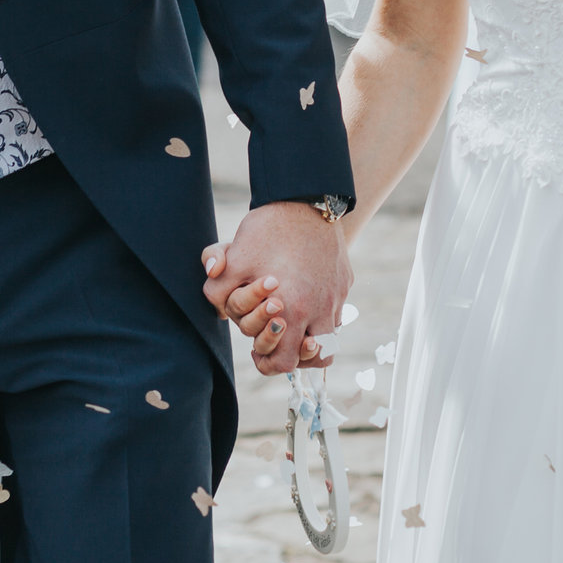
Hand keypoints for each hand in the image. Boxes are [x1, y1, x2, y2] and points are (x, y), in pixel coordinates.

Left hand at [200, 200, 351, 376]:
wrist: (306, 200)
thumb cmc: (268, 231)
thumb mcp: (234, 258)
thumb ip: (218, 289)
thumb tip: (220, 312)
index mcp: (291, 310)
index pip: (282, 362)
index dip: (265, 362)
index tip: (256, 352)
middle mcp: (319, 310)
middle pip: (310, 359)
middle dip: (286, 356)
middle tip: (271, 342)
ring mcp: (336, 299)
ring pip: (330, 343)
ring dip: (309, 344)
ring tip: (292, 332)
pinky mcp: (344, 285)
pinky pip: (336, 315)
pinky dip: (321, 319)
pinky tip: (304, 304)